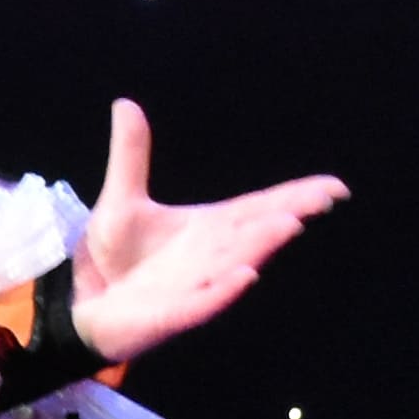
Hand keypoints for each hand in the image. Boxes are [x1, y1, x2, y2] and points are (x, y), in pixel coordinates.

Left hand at [67, 98, 346, 360]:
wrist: (85, 303)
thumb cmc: (115, 257)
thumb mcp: (122, 199)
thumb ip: (131, 156)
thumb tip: (125, 103)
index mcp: (210, 230)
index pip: (259, 209)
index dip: (295, 197)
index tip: (333, 187)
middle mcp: (212, 258)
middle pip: (256, 232)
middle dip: (288, 214)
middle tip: (323, 198)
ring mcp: (196, 287)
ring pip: (236, 263)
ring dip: (262, 245)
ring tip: (289, 224)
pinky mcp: (172, 315)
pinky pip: (204, 303)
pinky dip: (225, 289)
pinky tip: (246, 274)